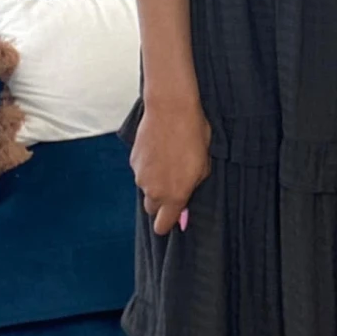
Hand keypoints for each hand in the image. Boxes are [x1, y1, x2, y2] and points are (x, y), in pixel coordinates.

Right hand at [129, 98, 211, 235]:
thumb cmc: (192, 135)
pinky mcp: (133, 160)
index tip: (172, 218)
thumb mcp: (203, 167)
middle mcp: (153, 190)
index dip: (167, 223)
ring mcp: (140, 175)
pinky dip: (148, 166)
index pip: (162, 226)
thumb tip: (184, 207)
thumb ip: (192, 189)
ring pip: (146, 188)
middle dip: (160, 203)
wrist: (170, 109)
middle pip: (151, 209)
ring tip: (168, 161)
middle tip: (173, 186)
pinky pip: (140, 171)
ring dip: (154, 182)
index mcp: (174, 196)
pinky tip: (159, 151)